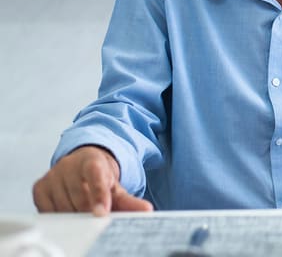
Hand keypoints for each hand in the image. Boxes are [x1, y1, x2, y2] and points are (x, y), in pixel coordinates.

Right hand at [32, 145, 152, 215]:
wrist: (82, 163)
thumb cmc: (100, 177)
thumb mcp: (116, 187)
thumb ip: (129, 200)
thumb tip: (146, 210)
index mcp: (91, 160)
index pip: (95, 175)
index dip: (98, 194)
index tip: (102, 212)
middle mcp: (69, 164)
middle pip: (78, 198)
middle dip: (88, 212)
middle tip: (96, 216)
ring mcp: (52, 175)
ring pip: (62, 207)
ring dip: (74, 216)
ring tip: (83, 210)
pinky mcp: (39, 187)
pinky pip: (47, 211)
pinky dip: (59, 216)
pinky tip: (68, 210)